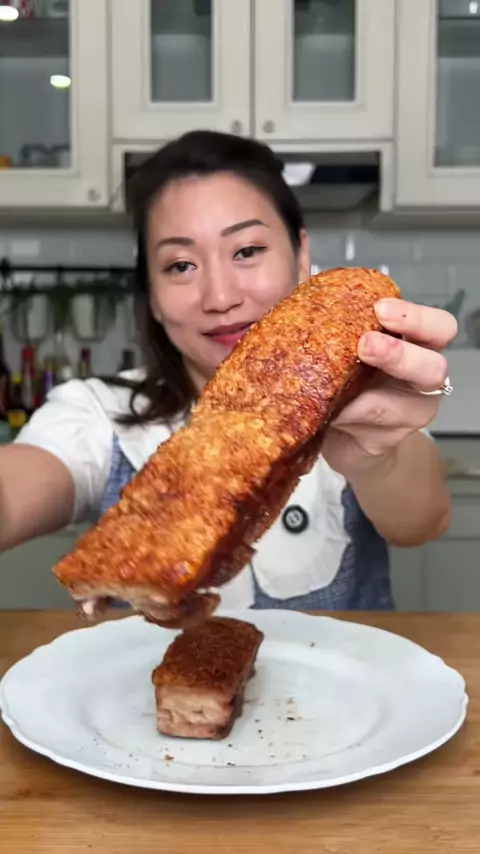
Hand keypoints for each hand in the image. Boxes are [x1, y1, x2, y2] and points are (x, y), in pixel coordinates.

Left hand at [322, 298, 457, 478]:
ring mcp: (410, 414)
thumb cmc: (344, 378)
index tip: (380, 308)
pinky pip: (368, 429)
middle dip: (398, 354)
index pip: (439, 327)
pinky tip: (324, 412)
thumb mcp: (344, 346)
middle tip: (364, 345)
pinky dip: (344, 418)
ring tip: (330, 388)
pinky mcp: (387, 441)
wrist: (339, 432)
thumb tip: (291, 286)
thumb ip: (338, 322)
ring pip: (400, 406)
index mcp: (416, 345)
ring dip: (362, 395)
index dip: (416, 317)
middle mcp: (422, 379)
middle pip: (433, 368)